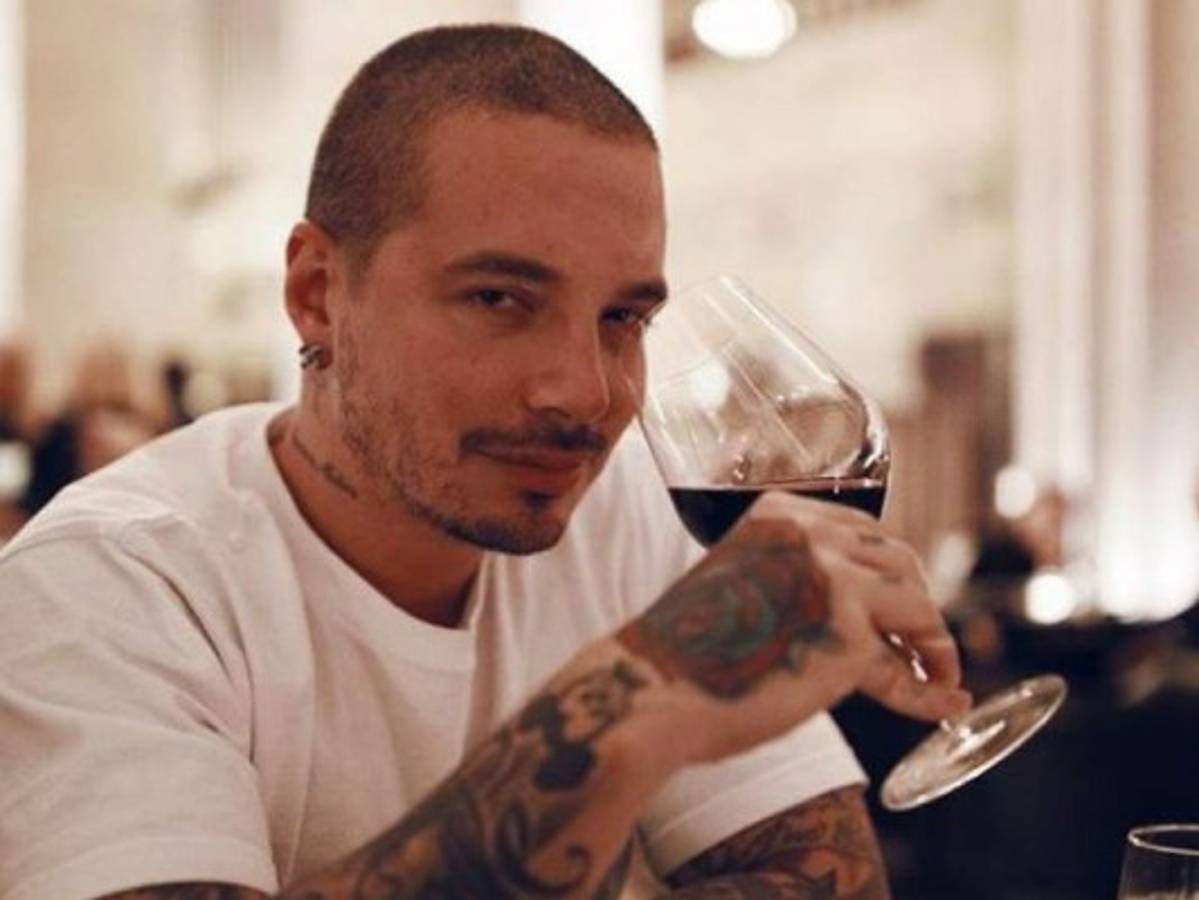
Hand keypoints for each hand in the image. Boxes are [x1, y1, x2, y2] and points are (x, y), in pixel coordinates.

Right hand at [618, 490, 970, 764]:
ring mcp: (832, 573)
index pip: (859, 530)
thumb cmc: (688, 656)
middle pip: (896, 556)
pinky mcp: (851, 627)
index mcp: (776, 514)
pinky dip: (933, 681)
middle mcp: (808, 532)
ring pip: (916, 595)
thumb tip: (861, 622)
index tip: (894, 608)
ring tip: (934, 674)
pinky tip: (946, 702)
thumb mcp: (743, 589)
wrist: (656, 690)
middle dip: (914, 601)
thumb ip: (793, 584)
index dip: (884, 572)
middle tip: (917, 646)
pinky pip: (912, 654)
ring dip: (932, 639)